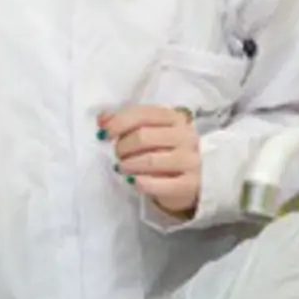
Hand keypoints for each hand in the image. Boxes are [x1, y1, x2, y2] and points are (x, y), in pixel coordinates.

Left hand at [103, 106, 201, 221]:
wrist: (196, 181)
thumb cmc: (168, 153)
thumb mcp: (152, 133)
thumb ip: (128, 123)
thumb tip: (102, 119)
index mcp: (176, 118)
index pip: (143, 114)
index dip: (119, 123)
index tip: (103, 134)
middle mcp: (186, 136)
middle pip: (143, 137)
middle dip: (123, 147)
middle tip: (118, 155)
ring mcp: (190, 160)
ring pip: (149, 160)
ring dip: (128, 165)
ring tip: (123, 168)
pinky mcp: (189, 184)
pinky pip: (157, 184)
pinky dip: (140, 182)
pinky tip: (133, 181)